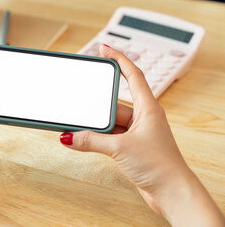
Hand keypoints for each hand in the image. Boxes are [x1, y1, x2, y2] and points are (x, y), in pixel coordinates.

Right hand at [60, 44, 224, 225]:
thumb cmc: (160, 165)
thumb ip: (92, 141)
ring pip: (110, 122)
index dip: (119, 59)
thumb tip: (70, 137)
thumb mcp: (121, 148)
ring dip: (96, 126)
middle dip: (97, 104)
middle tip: (81, 101)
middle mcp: (143, 117)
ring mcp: (136, 133)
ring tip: (80, 127)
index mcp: (148, 108)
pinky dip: (98, 138)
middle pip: (114, 102)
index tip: (105, 49)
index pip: (133, 75)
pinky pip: (110, 136)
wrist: (171, 192)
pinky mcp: (131, 147)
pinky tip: (86, 140)